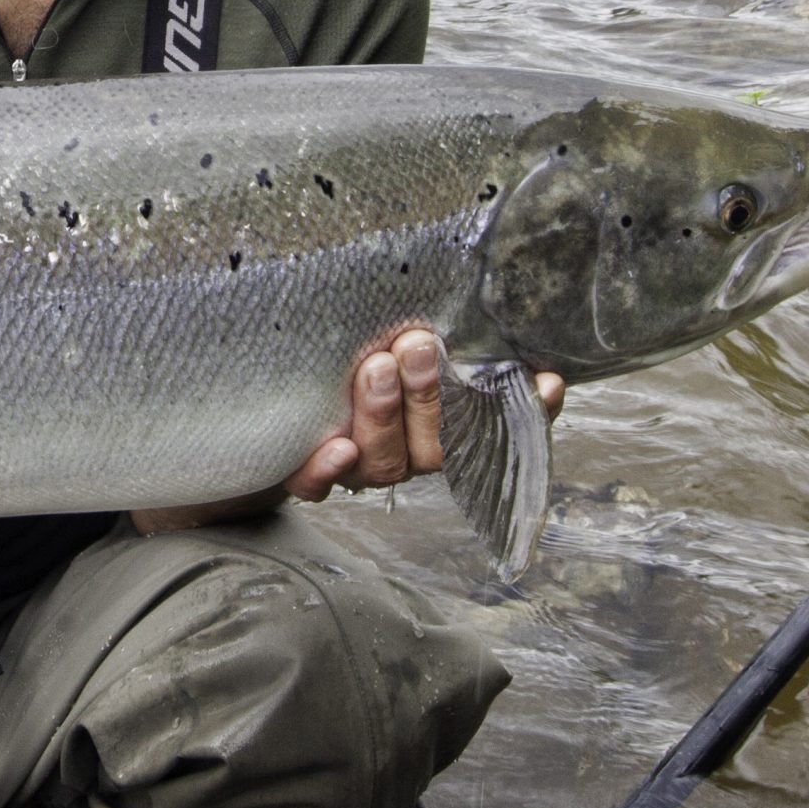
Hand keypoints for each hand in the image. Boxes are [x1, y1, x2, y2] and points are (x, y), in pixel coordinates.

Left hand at [281, 329, 565, 503]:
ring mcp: (358, 465)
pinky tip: (336, 448)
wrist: (267, 387)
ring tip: (375, 366)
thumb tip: (515, 323)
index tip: (541, 380)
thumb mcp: (390, 326)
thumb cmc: (348, 346)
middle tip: (417, 343)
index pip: (494, 426)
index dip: (526, 411)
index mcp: (439, 425)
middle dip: (429, 396)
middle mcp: (405, 453)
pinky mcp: (305, 473)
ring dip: (383, 415)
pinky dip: (325, 470)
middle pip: (434, 448)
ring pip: (383, 462)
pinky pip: (316, 485)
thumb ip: (446, 326)